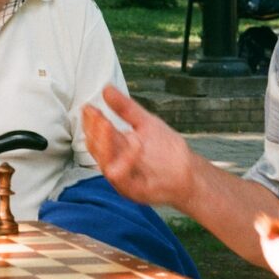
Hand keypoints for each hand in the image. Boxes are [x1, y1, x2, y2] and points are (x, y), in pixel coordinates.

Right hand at [81, 85, 195, 205]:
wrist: (189, 173)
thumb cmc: (167, 150)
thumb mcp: (145, 122)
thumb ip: (125, 108)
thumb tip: (106, 88)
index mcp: (115, 148)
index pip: (96, 135)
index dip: (91, 122)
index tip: (89, 107)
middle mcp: (115, 164)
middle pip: (97, 148)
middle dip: (94, 131)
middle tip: (96, 115)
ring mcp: (123, 179)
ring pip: (105, 163)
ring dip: (105, 144)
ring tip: (107, 125)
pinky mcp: (133, 190)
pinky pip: (123, 178)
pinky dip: (127, 160)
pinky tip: (135, 143)